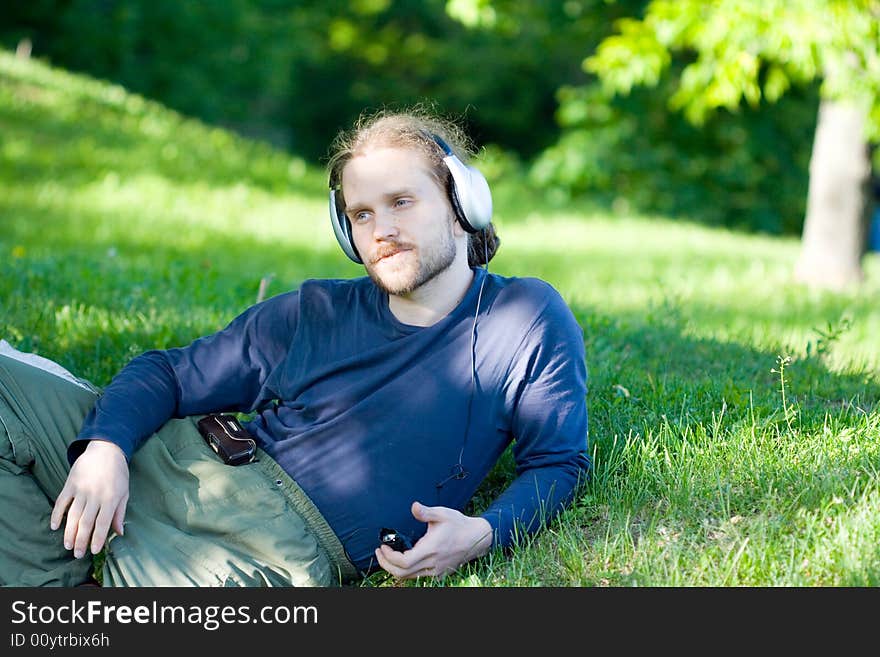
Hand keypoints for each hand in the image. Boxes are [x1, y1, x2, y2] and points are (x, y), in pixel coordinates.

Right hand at [50, 439, 129, 558]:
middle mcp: (95, 495)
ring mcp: (81, 489)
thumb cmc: (118, 473)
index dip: (98, 539)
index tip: (93, 551)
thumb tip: (120, 533)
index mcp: (111, 498)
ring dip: (69, 532)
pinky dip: (56, 515)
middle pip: (86, 523)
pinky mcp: (70, 484)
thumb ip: (120, 513)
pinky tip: (54, 527)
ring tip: (68, 546)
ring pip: (72, 515)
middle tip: (78, 554)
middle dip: (81, 541)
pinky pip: (61, 502)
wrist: (106, 449)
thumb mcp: (125, 491)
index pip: (103, 523)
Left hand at [374, 501, 493, 579]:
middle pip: (402, 573)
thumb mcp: (442, 513)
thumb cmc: (458, 524)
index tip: (382, 546)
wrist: (477, 538)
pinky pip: (417, 576)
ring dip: (394, 568)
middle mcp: (432, 563)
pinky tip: (402, 559)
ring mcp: (436, 571)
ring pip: (409, 577)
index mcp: (431, 549)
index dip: (389, 557)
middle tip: (379, 552)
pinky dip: (406, 571)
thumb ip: (426, 512)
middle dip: (386, 564)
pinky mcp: (439, 574)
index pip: (403, 562)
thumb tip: (413, 506)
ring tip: (387, 555)